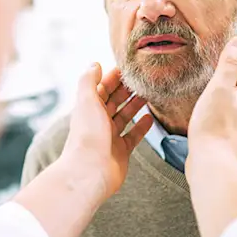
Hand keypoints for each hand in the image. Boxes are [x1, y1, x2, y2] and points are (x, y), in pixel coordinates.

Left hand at [62, 63, 152, 197]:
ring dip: (135, 105)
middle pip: (114, 100)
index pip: (102, 87)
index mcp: (89, 108)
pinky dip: (141, 127)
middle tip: (144, 79)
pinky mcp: (121, 151)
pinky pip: (133, 136)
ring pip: (124, 116)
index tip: (129, 67)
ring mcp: (110, 136)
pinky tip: (150, 118)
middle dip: (127, 89)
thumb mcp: (87, 100)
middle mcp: (98, 121)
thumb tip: (95, 64)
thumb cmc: (87, 136)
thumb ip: (89, 80)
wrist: (89, 172)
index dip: (114, 77)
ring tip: (149, 94)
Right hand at [186, 37, 236, 172]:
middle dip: (229, 74)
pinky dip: (216, 106)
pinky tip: (203, 108)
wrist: (211, 162)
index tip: (221, 52)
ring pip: (233, 100)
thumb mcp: (220, 88)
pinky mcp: (227, 134)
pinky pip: (225, 114)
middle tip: (210, 66)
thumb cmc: (214, 125)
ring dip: (222, 91)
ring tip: (204, 85)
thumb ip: (229, 65)